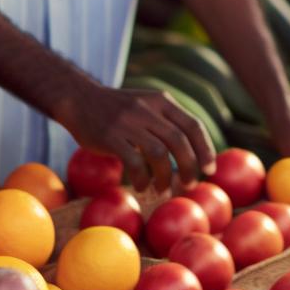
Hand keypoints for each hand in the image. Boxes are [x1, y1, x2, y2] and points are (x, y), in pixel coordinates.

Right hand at [62, 83, 216, 192]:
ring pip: (159, 152)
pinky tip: (141, 187)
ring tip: (163, 190)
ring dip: (166, 176)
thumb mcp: (147, 105)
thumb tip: (193, 156)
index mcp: (162, 101)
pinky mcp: (110, 136)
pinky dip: (142, 178)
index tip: (209, 170)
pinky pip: (133, 161)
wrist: (79, 98)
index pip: (193, 125)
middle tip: (189, 185)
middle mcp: (148, 108)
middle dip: (189, 167)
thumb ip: (167, 123)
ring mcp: (128, 121)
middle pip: (179, 141)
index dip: (205, 149)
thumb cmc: (119, 110)